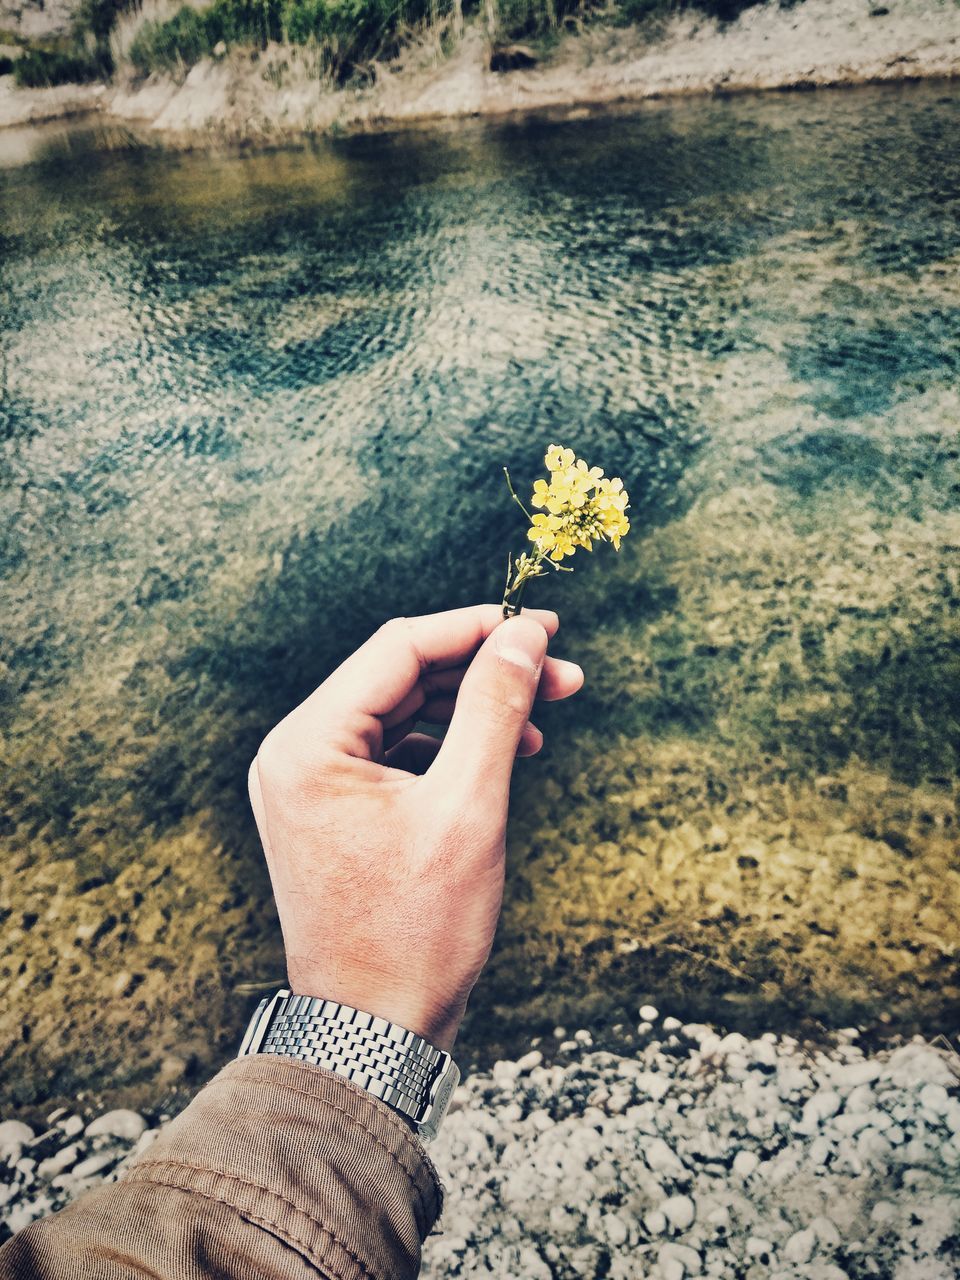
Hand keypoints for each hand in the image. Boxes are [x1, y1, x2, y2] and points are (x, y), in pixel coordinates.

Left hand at [248, 604, 582, 1050]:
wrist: (374, 1032)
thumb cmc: (416, 931)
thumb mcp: (467, 808)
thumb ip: (494, 708)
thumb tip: (525, 636)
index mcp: (309, 743)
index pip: (400, 648)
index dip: (479, 628)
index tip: (546, 626)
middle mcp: (297, 753)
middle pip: (403, 677)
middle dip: (485, 671)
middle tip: (562, 675)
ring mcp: (311, 784)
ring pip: (404, 713)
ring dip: (473, 709)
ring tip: (542, 717)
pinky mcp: (333, 811)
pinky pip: (396, 753)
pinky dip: (449, 748)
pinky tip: (502, 757)